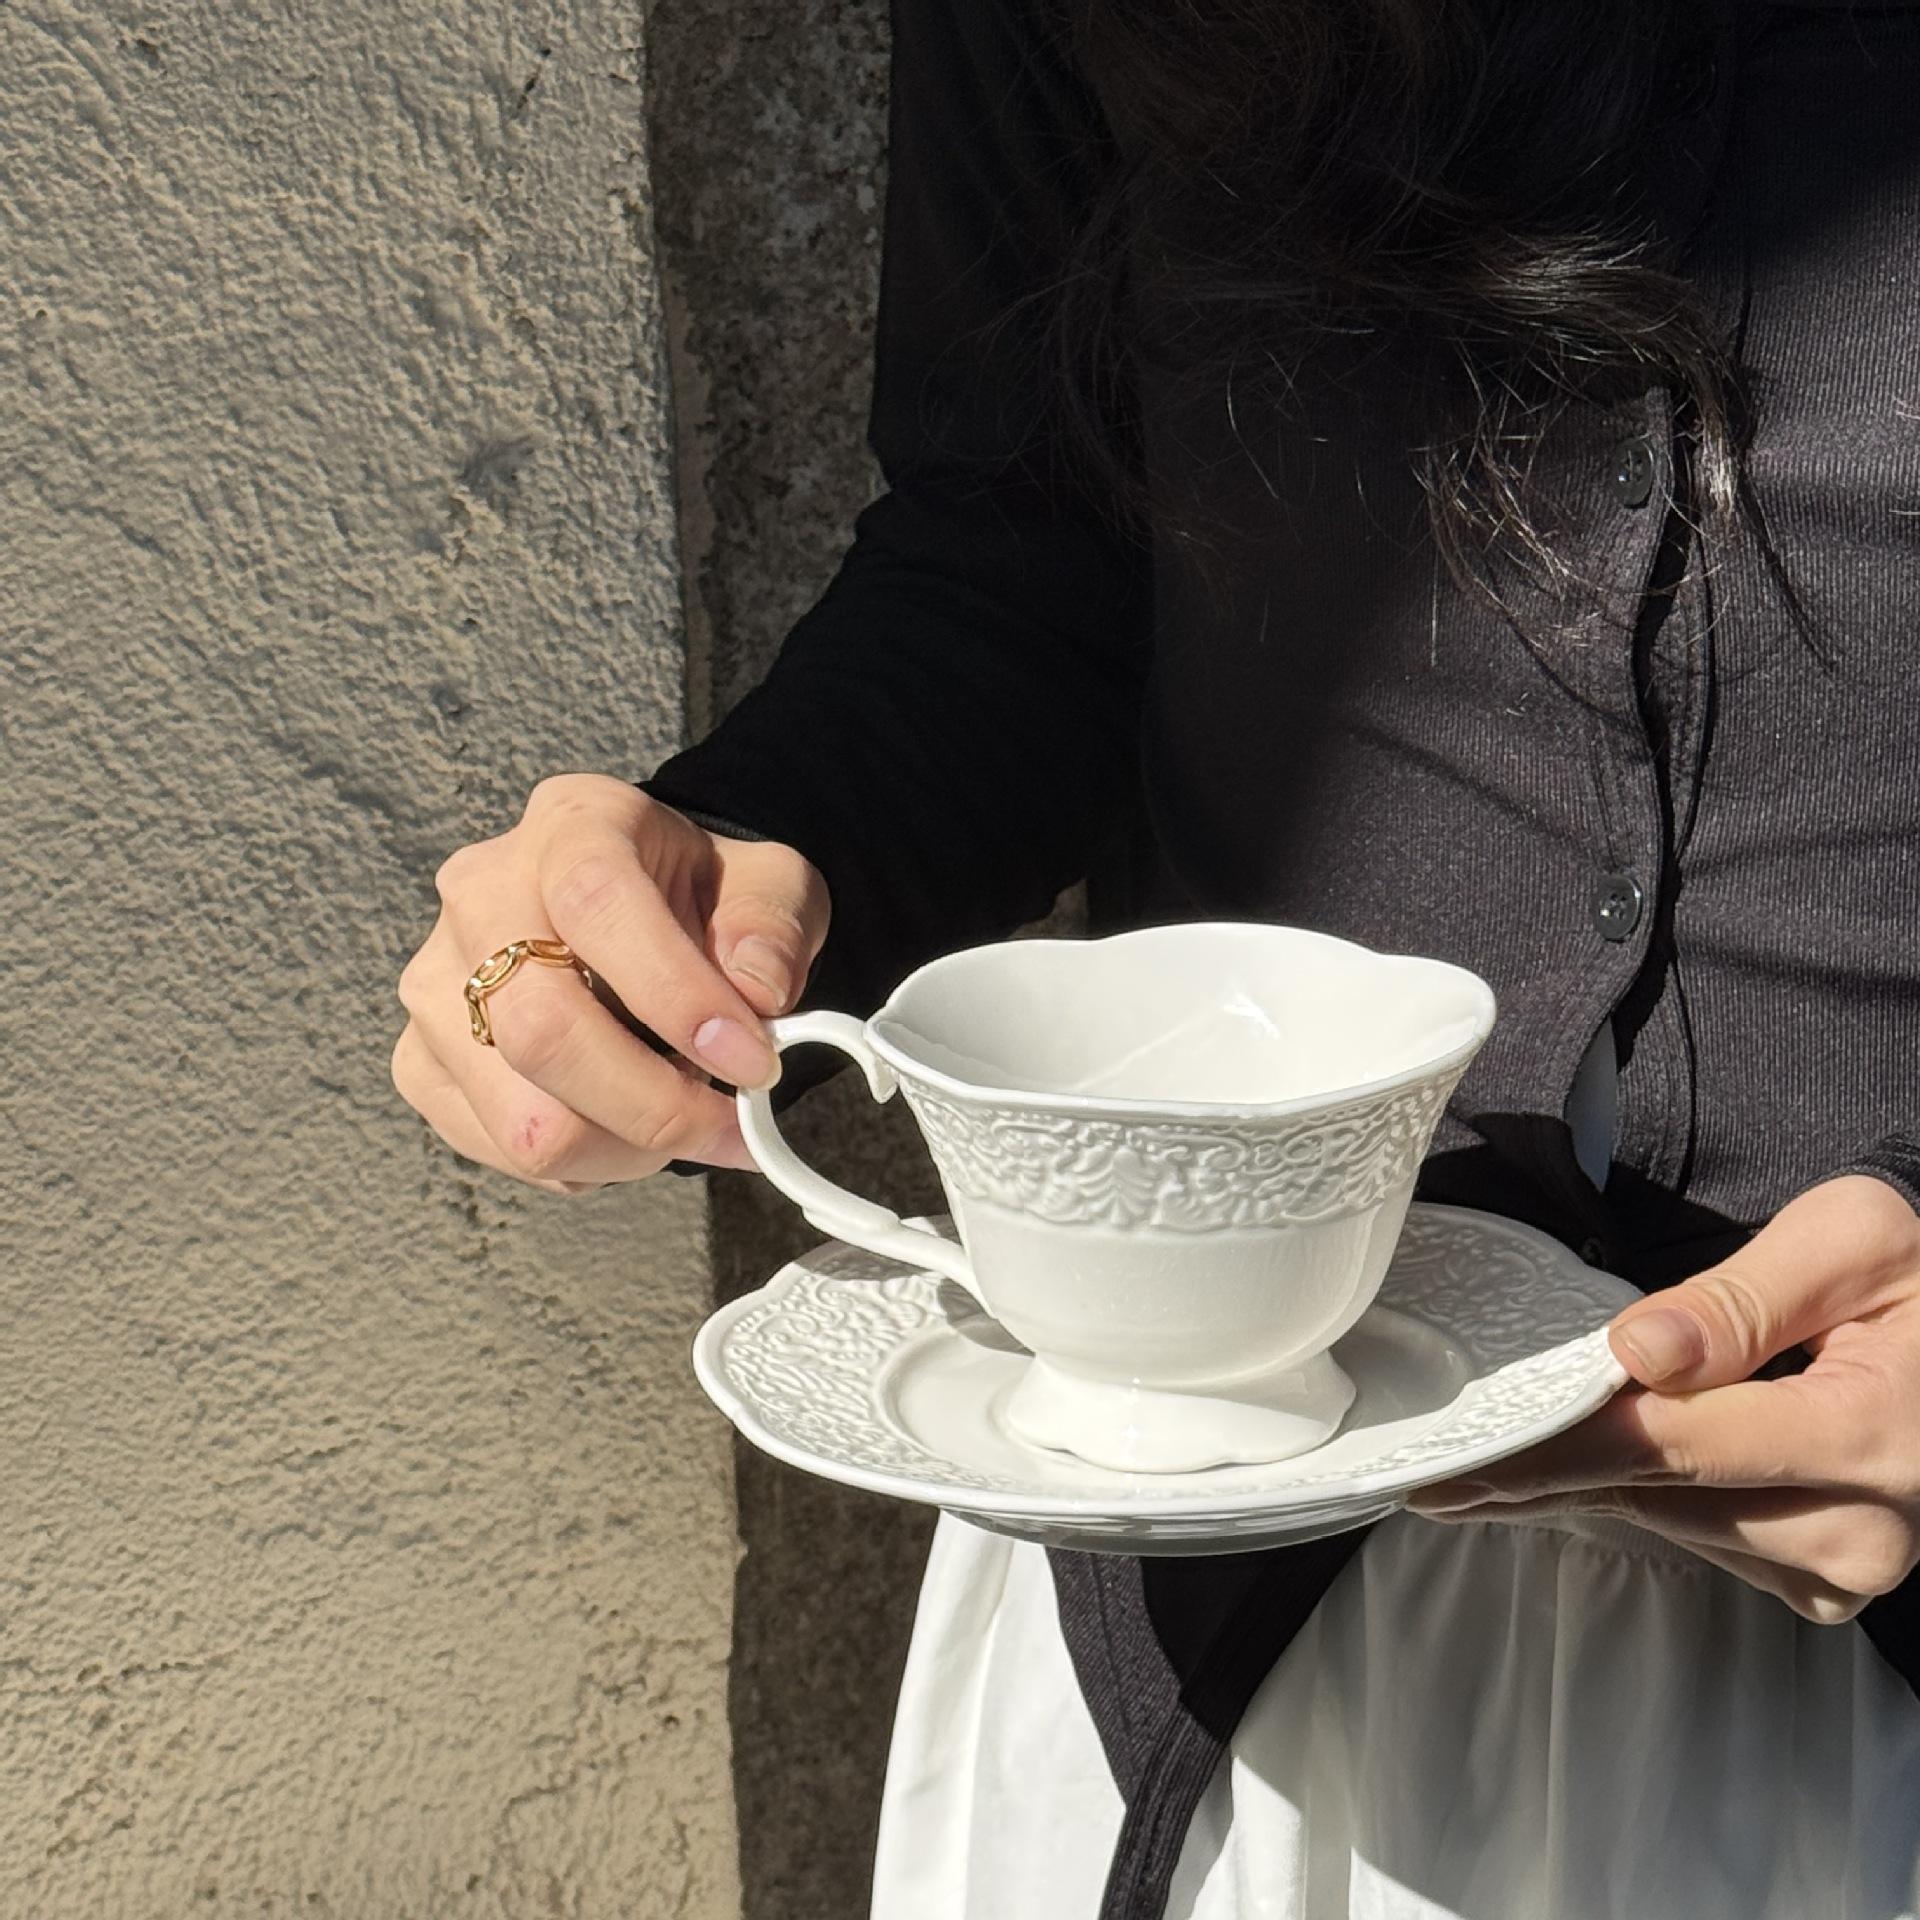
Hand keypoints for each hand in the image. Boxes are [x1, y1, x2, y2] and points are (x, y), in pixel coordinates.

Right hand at [392, 774, 828, 1192]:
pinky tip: (628, 1126)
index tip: (752, 1062)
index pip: (597, 904)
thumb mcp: (768, 885)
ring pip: (524, 1116)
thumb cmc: (703, 900)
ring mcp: (438, 984)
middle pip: (541, 1031)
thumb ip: (773, 927)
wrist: (643, 918)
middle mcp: (482, 895)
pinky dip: (589, 1164)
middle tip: (732, 1128)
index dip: (676, 995)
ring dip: (628, 1147)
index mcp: (573, 828)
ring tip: (682, 1121)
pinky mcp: (423, 1062)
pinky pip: (505, 1150)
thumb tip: (757, 992)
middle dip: (655, 1106)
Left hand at [1406, 1175, 1919, 1622]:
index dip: (1555, 1447)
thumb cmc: (1914, 1273)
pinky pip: (1698, 1538)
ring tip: (1502, 1453)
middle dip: (1545, 1468)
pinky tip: (1591, 1463)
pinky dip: (1640, 1496)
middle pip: (1658, 1492)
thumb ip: (1740, 1296)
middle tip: (1439, 1467)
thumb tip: (1638, 1350)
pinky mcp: (1822, 1580)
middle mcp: (1859, 1528)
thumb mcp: (1848, 1239)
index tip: (1460, 1462)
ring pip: (1667, 1520)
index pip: (1670, 1444)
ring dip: (1585, 1483)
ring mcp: (1842, 1567)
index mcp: (1866, 1436)